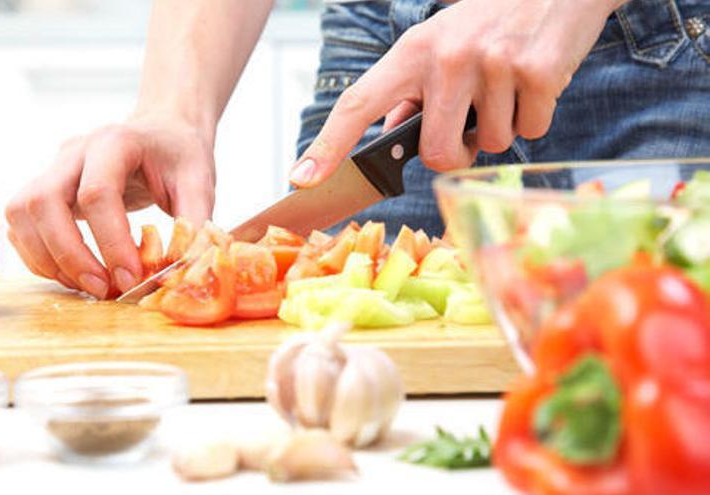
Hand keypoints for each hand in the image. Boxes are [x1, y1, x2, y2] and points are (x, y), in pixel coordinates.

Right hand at [5, 116, 215, 298]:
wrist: (159, 131)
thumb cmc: (178, 154)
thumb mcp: (199, 180)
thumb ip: (195, 222)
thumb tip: (184, 270)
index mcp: (115, 143)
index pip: (97, 193)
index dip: (111, 242)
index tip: (131, 278)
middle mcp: (74, 152)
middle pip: (43, 201)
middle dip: (68, 255)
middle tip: (102, 289)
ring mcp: (53, 169)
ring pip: (21, 213)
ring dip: (46, 259)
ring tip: (87, 285)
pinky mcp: (44, 190)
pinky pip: (20, 225)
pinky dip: (38, 256)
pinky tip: (71, 274)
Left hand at [290, 0, 623, 185]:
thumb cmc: (487, 22)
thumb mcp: (437, 45)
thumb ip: (410, 92)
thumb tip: (391, 136)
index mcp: (411, 52)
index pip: (357, 104)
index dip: (327, 146)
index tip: (302, 179)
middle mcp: (447, 57)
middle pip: (436, 153)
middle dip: (455, 155)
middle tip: (470, 128)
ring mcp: (492, 63)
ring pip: (491, 145)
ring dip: (500, 129)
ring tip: (506, 87)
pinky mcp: (538, 72)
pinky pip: (531, 131)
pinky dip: (534, 117)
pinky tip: (533, 82)